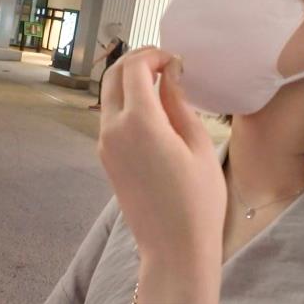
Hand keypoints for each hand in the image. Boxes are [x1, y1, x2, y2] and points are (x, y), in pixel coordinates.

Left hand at [97, 47, 226, 303]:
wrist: (173, 248)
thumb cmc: (197, 200)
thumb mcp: (198, 145)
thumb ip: (178, 103)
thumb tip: (170, 73)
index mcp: (139, 122)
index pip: (134, 67)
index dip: (154, 55)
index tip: (175, 60)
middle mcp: (113, 129)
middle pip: (113, 75)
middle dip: (137, 62)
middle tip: (165, 64)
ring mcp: (104, 144)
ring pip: (108, 95)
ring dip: (130, 81)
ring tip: (162, 86)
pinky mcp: (105, 158)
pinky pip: (110, 117)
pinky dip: (126, 103)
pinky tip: (153, 111)